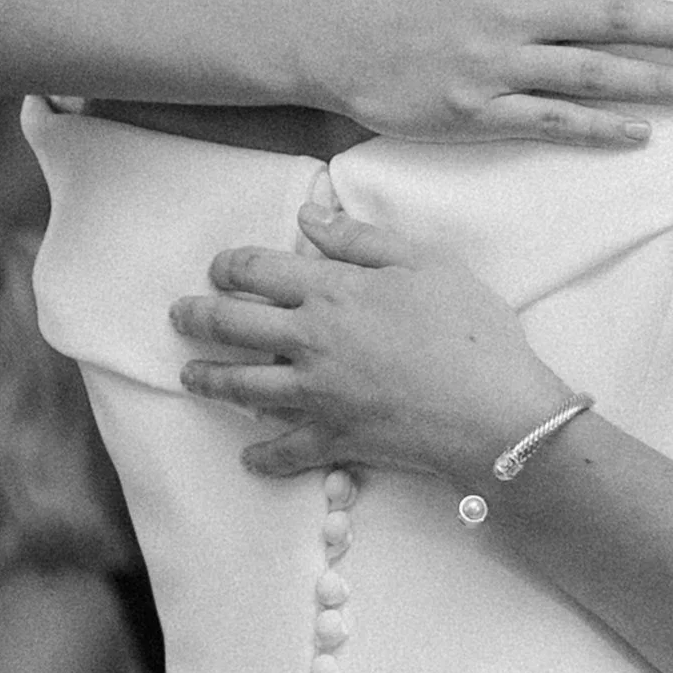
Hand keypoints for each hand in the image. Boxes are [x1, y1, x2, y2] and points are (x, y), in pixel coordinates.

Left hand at [171, 186, 566, 481]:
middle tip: (180, 316)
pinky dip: (263, 456)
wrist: (492, 410)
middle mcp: (309, 341)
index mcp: (330, 291)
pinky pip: (286, 450)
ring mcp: (316, 394)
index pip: (259, 271)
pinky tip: (248, 457)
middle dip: (198, 318)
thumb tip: (309, 216)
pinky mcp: (333, 438)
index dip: (230, 266)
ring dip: (210, 379)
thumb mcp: (424, 262)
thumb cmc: (468, 329)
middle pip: (233, 326)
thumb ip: (361, 239)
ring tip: (190, 377)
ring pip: (243, 386)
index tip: (218, 268)